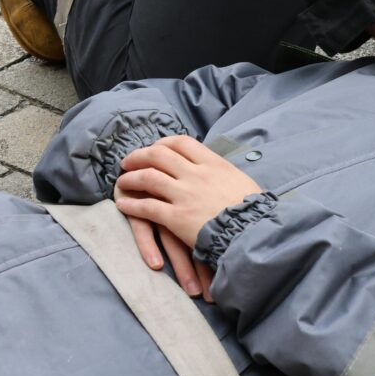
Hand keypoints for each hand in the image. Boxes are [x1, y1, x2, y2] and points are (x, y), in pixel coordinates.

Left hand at [114, 136, 261, 291]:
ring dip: (130, 179)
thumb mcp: (241, 181)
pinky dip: (131, 205)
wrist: (252, 232)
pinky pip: (147, 207)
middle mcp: (196, 174)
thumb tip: (217, 170)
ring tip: (122, 182)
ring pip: (148, 178)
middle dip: (139, 156)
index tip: (155, 148)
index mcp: (213, 164)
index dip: (163, 143)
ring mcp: (185, 195)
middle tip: (128, 162)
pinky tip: (123, 206)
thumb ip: (224, 173)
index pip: (182, 142)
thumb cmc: (252, 210)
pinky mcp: (176, 217)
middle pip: (159, 155)